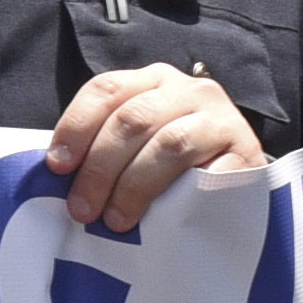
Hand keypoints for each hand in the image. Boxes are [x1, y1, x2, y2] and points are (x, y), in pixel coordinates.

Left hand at [44, 63, 265, 231]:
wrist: (240, 191)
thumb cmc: (176, 173)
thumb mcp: (138, 149)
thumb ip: (105, 149)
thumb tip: (58, 177)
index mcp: (152, 82)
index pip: (106, 90)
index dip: (77, 126)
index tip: (58, 166)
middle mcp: (186, 89)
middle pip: (131, 119)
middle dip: (99, 167)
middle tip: (82, 209)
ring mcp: (219, 117)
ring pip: (167, 143)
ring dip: (133, 185)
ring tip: (117, 220)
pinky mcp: (244, 151)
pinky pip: (206, 173)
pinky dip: (179, 196)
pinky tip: (163, 219)